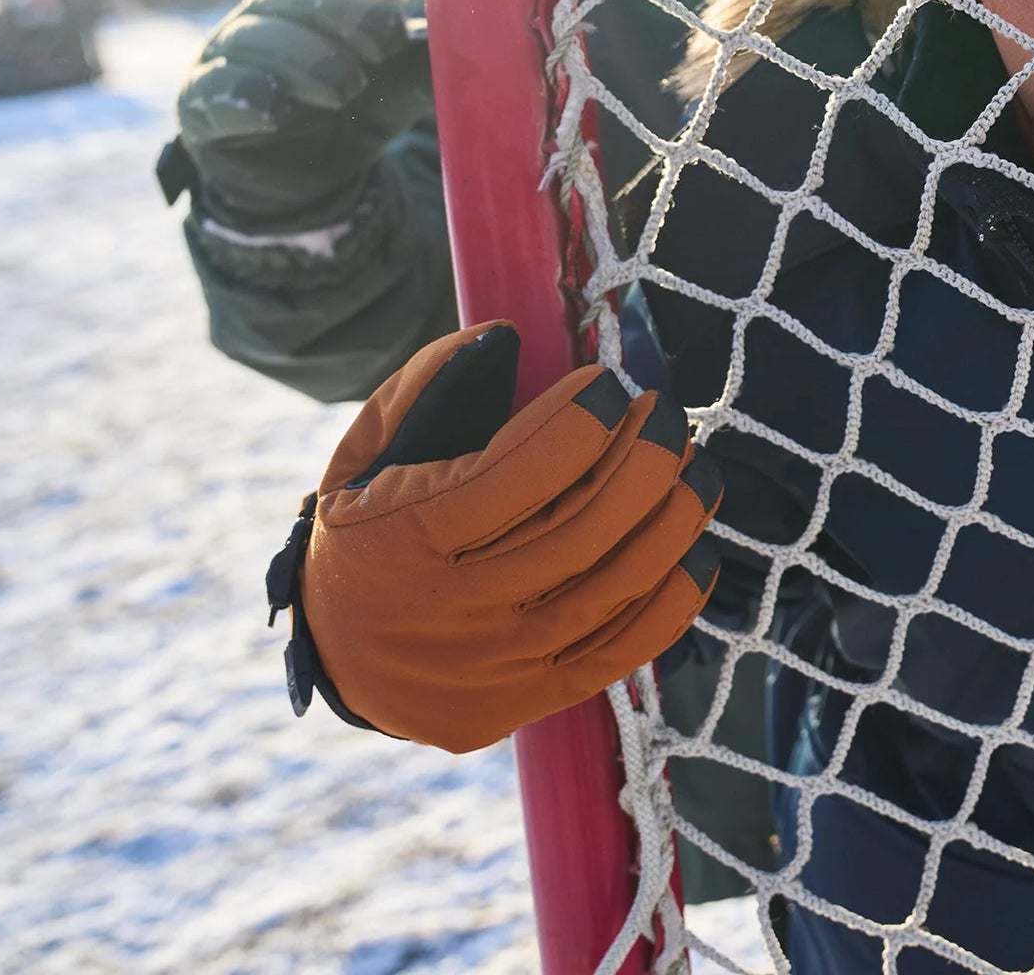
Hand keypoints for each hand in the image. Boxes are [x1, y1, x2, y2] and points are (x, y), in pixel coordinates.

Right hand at [165, 0, 431, 230]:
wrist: (306, 182)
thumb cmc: (358, 113)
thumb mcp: (402, 86)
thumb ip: (431, 60)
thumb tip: (486, 43)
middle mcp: (274, 14)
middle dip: (346, 11)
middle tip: (385, 40)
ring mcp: (232, 55)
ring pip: (257, 37)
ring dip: (305, 57)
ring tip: (344, 88)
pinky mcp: (203, 105)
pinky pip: (214, 90)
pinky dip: (244, 96)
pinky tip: (275, 109)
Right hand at [265, 322, 724, 752]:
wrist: (338, 664)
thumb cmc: (365, 535)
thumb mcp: (361, 457)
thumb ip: (424, 389)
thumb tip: (503, 335)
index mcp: (404, 538)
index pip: (516, 473)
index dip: (579, 421)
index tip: (607, 385)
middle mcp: (454, 609)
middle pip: (580, 527)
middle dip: (642, 457)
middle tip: (667, 413)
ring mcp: (498, 662)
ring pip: (613, 585)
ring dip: (672, 518)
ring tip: (695, 466)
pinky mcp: (532, 699)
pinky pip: (624, 649)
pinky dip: (673, 597)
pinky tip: (695, 546)